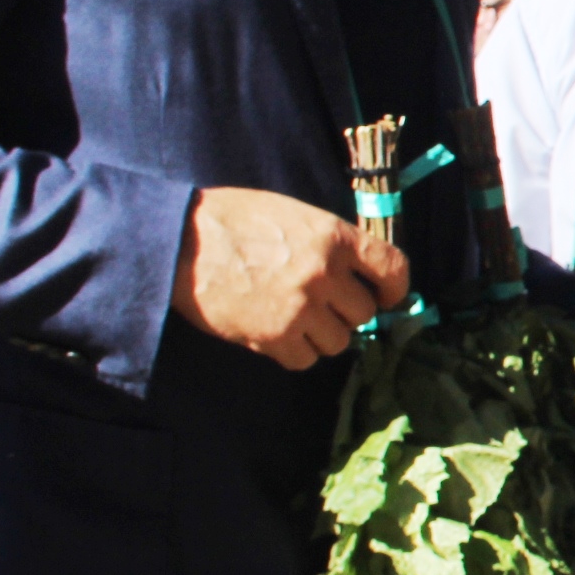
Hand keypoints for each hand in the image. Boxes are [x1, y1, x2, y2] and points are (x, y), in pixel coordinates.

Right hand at [172, 187, 407, 369]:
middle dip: (346, 311)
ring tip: (295, 319)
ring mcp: (300, 308)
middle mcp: (323, 274)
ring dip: (322, 334)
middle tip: (321, 305)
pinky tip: (277, 334)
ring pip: (339, 341)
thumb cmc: (231, 219)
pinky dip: (296, 353)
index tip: (387, 297)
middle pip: (364, 312)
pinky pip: (306, 360)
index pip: (392, 267)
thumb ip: (328, 242)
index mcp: (332, 236)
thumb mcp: (291, 214)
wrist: (179, 241)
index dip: (395, 288)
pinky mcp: (273, 337)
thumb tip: (356, 271)